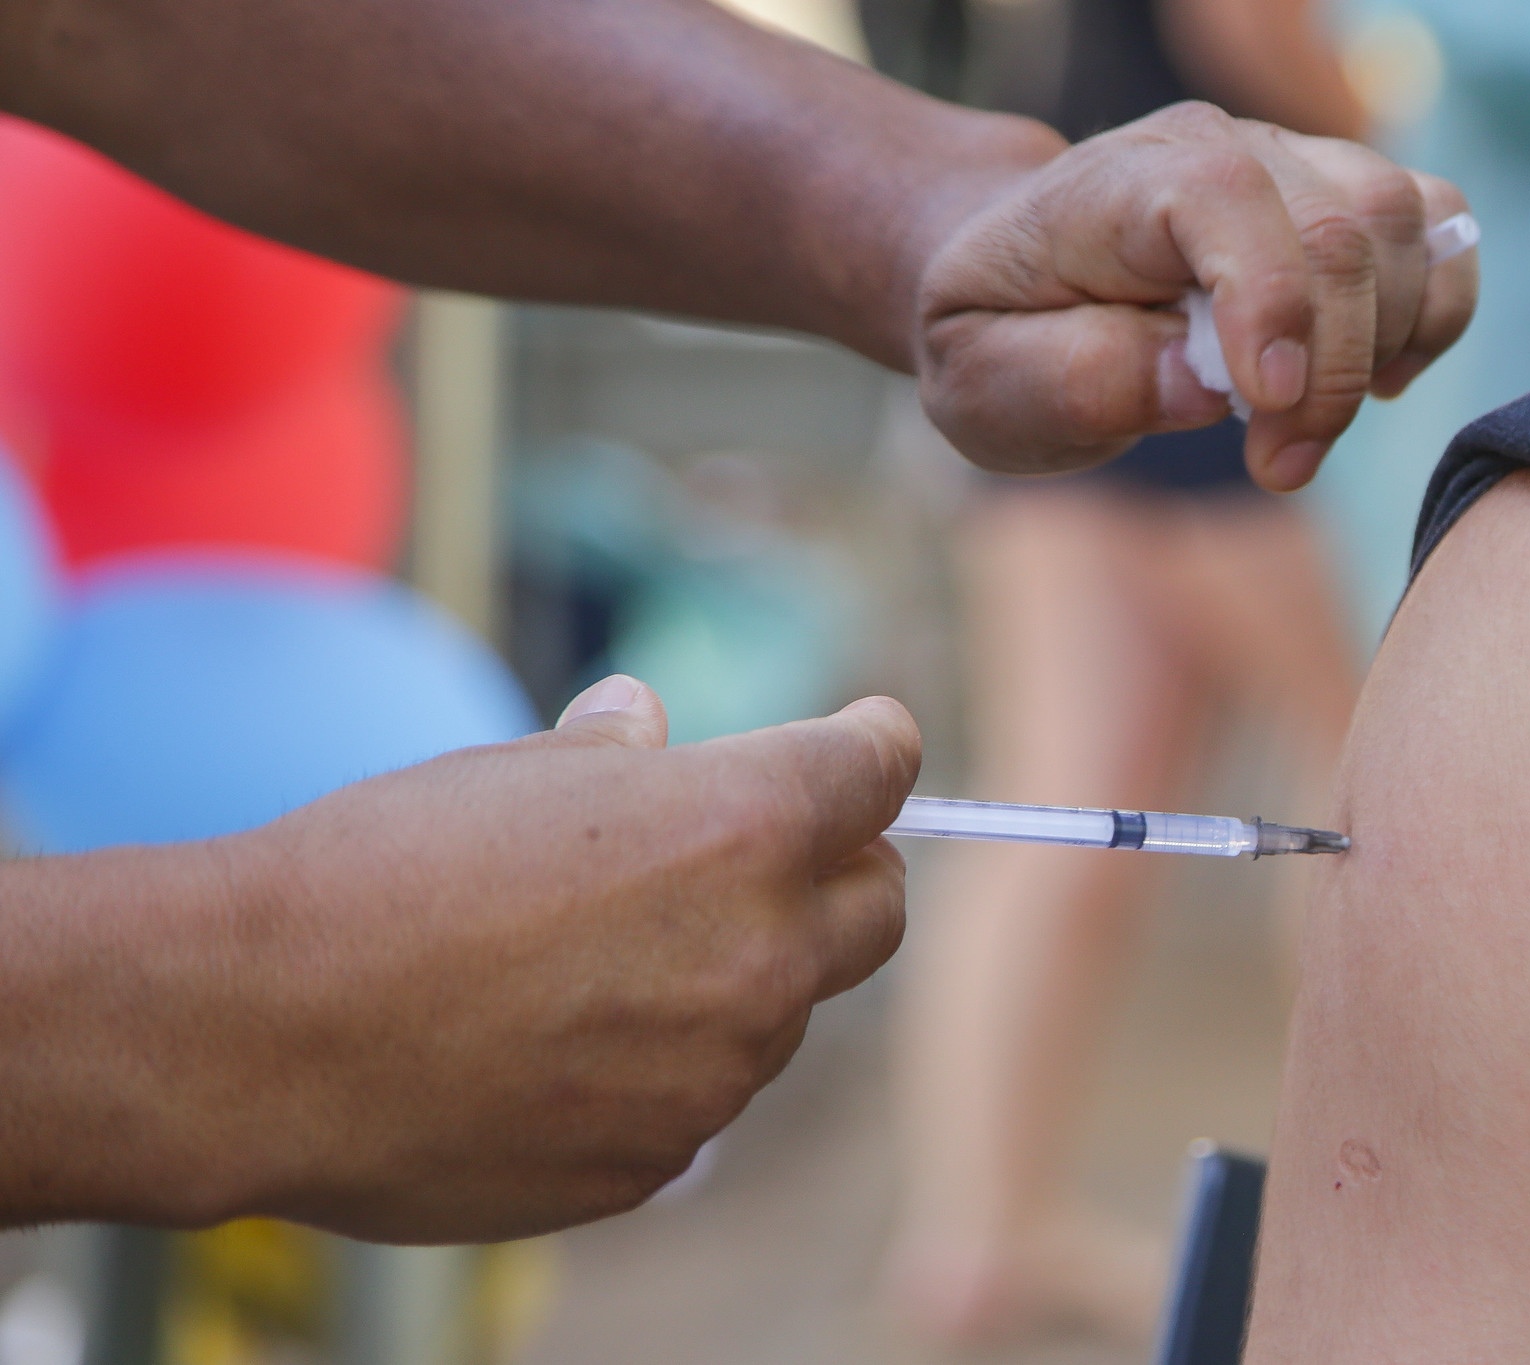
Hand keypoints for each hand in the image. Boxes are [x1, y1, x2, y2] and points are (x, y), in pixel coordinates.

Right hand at [196, 678, 917, 1242]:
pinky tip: (561, 1044)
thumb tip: (647, 723)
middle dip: (843, 872)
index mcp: (746, 826)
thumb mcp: (516, 770)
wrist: (261, 1032)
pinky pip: (700, 1098)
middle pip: (877, 909)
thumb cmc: (385, 871)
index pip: (880, 771)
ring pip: (784, 1013)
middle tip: (772, 855)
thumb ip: (620, 756)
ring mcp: (716, 1072)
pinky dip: (665, 1064)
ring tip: (608, 957)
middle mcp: (761, 954)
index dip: (874, 747)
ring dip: (739, 976)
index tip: (868, 742)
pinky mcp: (656, 1159)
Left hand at [913, 102, 1476, 491]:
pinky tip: (1379, 381)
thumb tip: (1197, 387)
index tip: (1264, 417)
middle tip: (1279, 468)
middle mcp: (1220, 145)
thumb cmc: (1002, 336)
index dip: (1270, 305)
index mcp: (1119, 181)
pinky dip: (1435, 313)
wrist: (1025, 285)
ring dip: (1384, 350)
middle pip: (1338, 225)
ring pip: (1403, 226)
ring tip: (1307, 434)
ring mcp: (1293, 162)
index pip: (1226, 199)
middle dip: (1331, 371)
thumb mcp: (988, 383)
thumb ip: (1076, 378)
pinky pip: (1439, 231)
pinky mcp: (1343, 198)